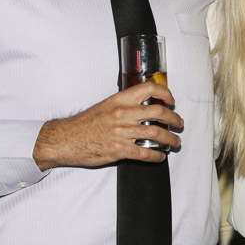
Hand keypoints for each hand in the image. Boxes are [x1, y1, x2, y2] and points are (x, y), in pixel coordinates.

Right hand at [33, 82, 182, 170]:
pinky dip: (157, 156)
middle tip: (179, 122)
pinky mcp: (119, 150)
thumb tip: (142, 107)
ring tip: (175, 141)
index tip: (171, 100)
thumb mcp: (105, 106)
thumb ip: (124, 106)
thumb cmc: (84, 124)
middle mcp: (122, 114)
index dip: (165, 93)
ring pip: (156, 133)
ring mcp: (121, 132)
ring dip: (170, 138)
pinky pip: (145, 152)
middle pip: (159, 112)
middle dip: (174, 118)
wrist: (66, 139)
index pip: (149, 89)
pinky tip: (160, 156)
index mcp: (119, 100)